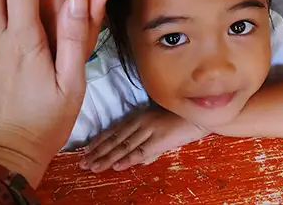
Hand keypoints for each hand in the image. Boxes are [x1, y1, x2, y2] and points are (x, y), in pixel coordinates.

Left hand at [79, 106, 209, 172]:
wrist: (200, 115)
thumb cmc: (180, 119)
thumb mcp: (159, 128)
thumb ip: (149, 146)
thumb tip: (138, 161)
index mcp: (138, 117)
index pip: (114, 131)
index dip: (99, 141)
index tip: (86, 151)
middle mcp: (140, 122)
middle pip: (115, 139)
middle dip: (97, 152)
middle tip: (83, 163)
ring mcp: (149, 130)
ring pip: (123, 146)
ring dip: (107, 157)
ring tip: (93, 167)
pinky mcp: (159, 139)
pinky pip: (141, 150)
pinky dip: (128, 158)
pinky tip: (117, 165)